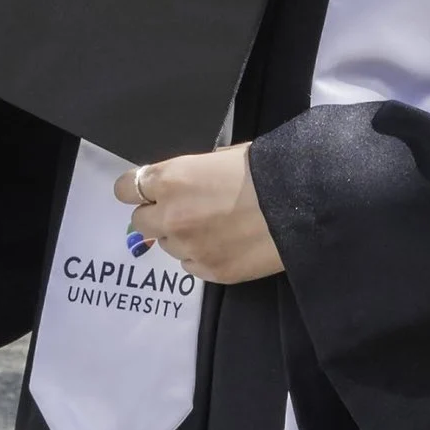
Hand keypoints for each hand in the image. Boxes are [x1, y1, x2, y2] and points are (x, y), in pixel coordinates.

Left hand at [117, 144, 283, 285]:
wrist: (303, 203)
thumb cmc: (266, 169)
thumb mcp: (220, 158)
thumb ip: (189, 173)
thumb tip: (179, 183)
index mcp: (170, 180)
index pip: (125, 189)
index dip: (137, 189)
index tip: (149, 191)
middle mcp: (171, 216)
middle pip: (140, 221)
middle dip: (157, 215)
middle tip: (184, 209)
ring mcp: (189, 248)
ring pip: (166, 245)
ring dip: (181, 236)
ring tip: (214, 226)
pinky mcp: (210, 271)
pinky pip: (190, 265)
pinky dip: (201, 255)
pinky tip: (225, 243)